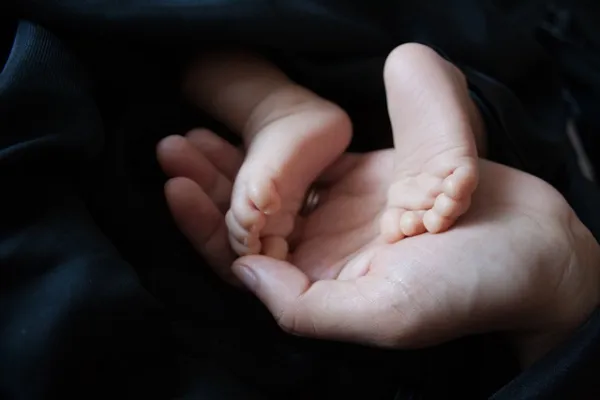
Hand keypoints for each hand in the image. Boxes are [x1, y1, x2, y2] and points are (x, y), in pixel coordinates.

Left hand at [157, 129, 599, 364]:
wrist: (530, 247)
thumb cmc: (468, 288)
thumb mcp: (387, 313)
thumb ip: (307, 307)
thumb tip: (244, 275)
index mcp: (319, 293)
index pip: (241, 266)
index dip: (204, 230)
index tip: (177, 187)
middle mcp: (321, 258)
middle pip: (247, 224)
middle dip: (206, 187)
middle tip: (171, 146)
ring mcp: (340, 218)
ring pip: (271, 192)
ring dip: (233, 163)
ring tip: (195, 132)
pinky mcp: (361, 183)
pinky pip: (306, 166)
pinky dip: (276, 149)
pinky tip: (250, 129)